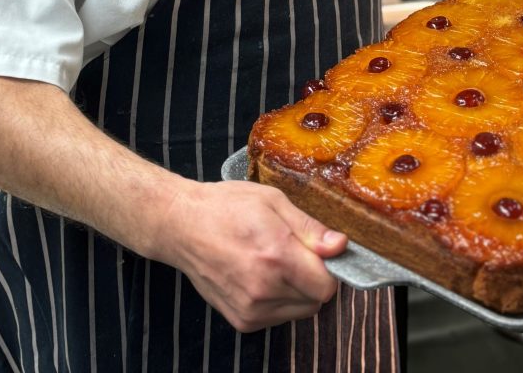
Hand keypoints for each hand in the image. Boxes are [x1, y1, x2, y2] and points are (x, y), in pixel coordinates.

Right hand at [154, 179, 346, 331]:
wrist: (182, 226)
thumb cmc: (225, 206)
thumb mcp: (273, 200)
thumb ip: (309, 228)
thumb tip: (340, 246)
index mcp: (276, 256)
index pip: (327, 286)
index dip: (330, 268)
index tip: (320, 252)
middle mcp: (264, 289)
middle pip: (316, 300)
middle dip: (314, 279)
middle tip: (295, 252)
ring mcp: (251, 309)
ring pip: (299, 311)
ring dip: (298, 291)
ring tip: (275, 262)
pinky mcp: (241, 321)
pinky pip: (278, 316)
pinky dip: (279, 300)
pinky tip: (262, 275)